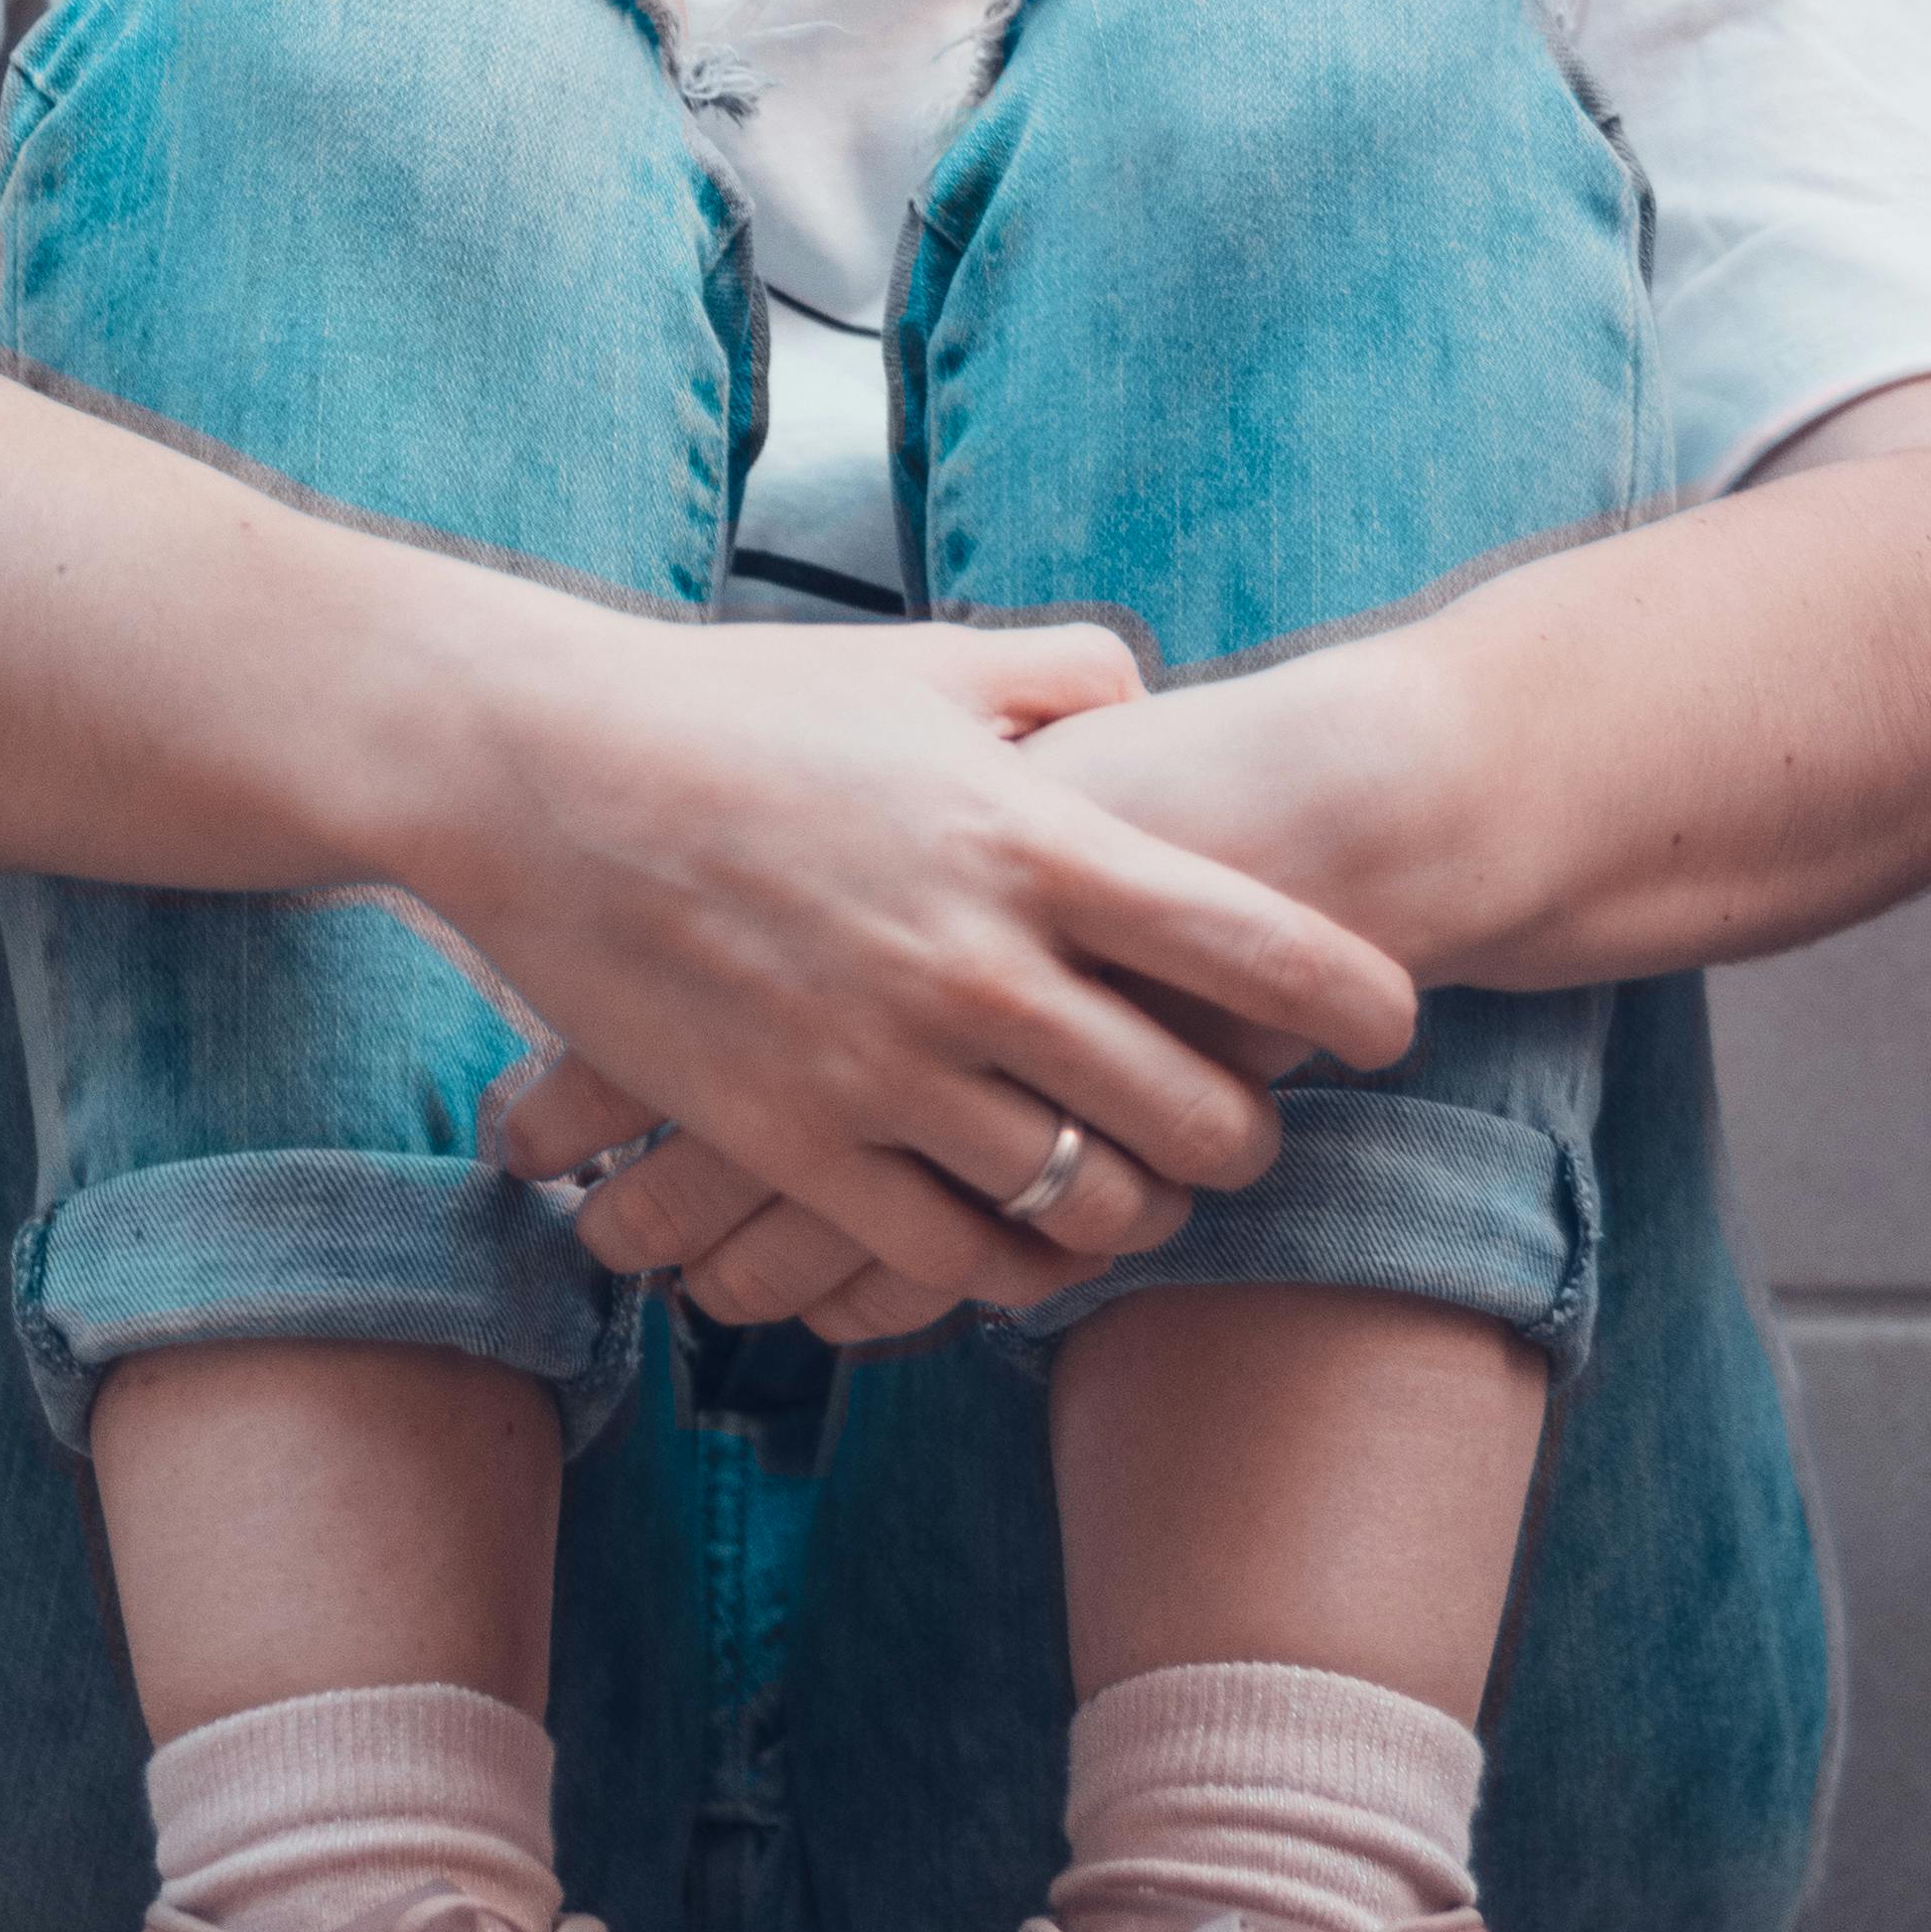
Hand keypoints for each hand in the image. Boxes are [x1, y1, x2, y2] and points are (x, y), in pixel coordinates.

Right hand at [410, 604, 1419, 1331]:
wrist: (539, 773)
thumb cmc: (738, 704)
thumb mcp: (921, 660)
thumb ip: (1064, 672)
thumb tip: (1145, 696)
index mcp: (1030, 834)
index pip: (1249, 942)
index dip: (1352, 1000)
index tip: (1392, 1027)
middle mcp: (978, 962)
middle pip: (1191, 1106)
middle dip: (1249, 1134)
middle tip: (1252, 1128)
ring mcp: (884, 1064)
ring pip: (1082, 1199)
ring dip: (1138, 1212)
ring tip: (1147, 1193)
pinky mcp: (794, 1140)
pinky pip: (949, 1255)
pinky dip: (1012, 1271)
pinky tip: (1028, 1249)